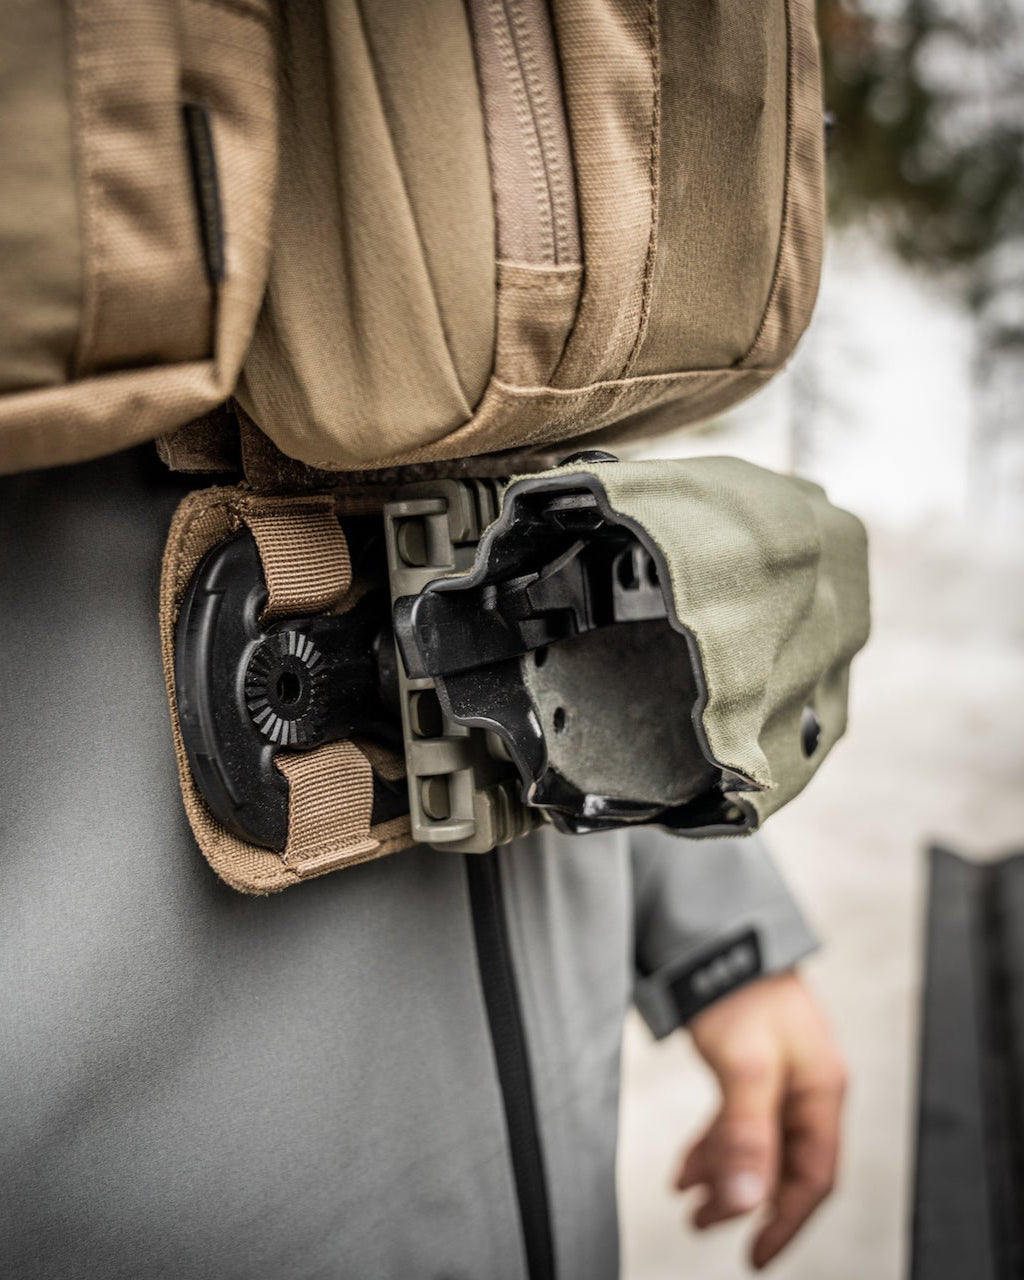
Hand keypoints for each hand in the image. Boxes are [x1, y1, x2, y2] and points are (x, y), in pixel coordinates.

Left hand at [673, 970, 845, 1269]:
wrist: (720, 936)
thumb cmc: (741, 990)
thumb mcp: (743, 1067)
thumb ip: (745, 1134)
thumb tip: (746, 1200)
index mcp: (818, 1090)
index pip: (814, 1176)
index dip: (786, 1220)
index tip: (755, 1253)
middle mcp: (805, 1087)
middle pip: (783, 1164)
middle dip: (745, 1199)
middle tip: (703, 1223)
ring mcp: (779, 1076)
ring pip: (756, 1143)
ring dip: (723, 1173)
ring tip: (687, 1195)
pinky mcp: (752, 1065)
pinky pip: (739, 1120)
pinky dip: (715, 1143)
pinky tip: (689, 1162)